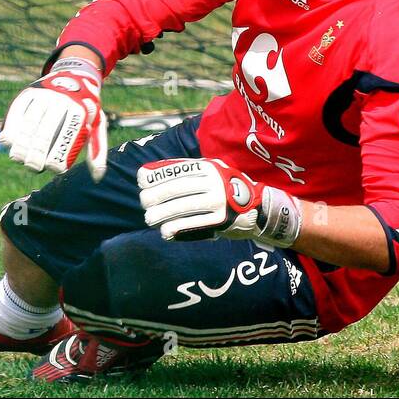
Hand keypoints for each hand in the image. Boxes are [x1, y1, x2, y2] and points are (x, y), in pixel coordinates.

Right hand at [0, 58, 108, 179]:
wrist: (75, 75)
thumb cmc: (86, 109)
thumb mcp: (96, 124)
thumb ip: (97, 149)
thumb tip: (98, 177)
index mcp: (80, 110)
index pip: (66, 139)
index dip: (58, 157)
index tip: (53, 168)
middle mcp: (61, 101)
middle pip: (44, 133)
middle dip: (36, 153)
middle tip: (33, 167)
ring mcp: (44, 95)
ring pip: (28, 123)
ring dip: (20, 143)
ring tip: (18, 158)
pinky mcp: (29, 92)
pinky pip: (16, 111)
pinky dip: (10, 126)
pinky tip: (6, 142)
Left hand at [137, 158, 300, 245]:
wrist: (257, 206)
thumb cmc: (224, 188)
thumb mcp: (210, 172)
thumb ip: (185, 173)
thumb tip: (147, 175)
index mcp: (209, 167)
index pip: (178, 170)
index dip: (157, 176)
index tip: (141, 182)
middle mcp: (215, 182)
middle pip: (179, 188)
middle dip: (157, 196)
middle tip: (143, 203)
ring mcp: (219, 202)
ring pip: (184, 207)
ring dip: (163, 213)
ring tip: (149, 218)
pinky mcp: (222, 220)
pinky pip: (195, 224)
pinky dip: (178, 228)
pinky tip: (165, 231)